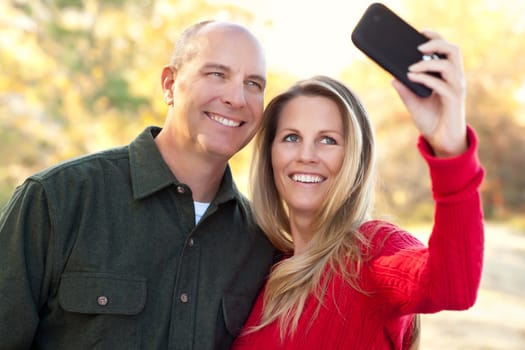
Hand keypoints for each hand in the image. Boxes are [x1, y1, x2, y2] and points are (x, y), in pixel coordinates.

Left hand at [392, 30, 466, 157]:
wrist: (440, 141)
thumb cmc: (430, 121)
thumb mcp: (412, 104)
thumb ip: (405, 90)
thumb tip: (393, 77)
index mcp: (447, 76)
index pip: (446, 50)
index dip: (436, 38)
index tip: (420, 33)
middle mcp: (455, 79)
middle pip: (453, 51)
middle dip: (436, 44)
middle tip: (418, 47)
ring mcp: (456, 89)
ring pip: (450, 65)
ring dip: (428, 62)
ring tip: (411, 66)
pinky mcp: (454, 101)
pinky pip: (442, 84)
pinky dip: (426, 78)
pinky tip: (413, 77)